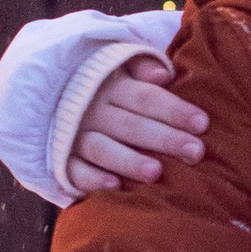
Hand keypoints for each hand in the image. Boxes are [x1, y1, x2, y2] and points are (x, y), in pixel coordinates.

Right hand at [67, 52, 208, 195]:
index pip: (146, 98)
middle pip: (131, 125)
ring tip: (156, 172)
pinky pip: (74, 170)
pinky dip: (91, 178)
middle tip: (196, 152)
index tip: (202, 124)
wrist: (48, 97)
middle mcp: (92, 110)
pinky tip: (114, 186)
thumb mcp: (119, 67)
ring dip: (128, 160)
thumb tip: (164, 76)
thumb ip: (142, 66)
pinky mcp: (60, 159)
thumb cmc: (104, 87)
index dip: (174, 110)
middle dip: (165, 138)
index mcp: (111, 86)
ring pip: (102, 148)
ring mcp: (73, 135)